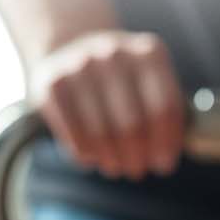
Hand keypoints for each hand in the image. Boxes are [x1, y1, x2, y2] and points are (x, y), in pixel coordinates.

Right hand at [29, 30, 184, 179]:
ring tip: (116, 167)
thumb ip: (166, 117)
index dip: (166, 146)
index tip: (163, 165)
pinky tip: (92, 157)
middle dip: (138, 158)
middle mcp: (114, 52)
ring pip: (102, 134)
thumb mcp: (151, 86)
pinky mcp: (53, 83)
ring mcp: (80, 64)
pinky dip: (86, 154)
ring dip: (112, 161)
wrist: (71, 48)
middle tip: (137, 170)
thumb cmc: (124, 83)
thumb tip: (164, 159)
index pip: (165, 110)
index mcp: (149, 53)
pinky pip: (74, 134)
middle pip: (133, 126)